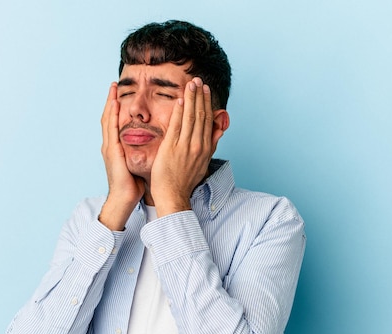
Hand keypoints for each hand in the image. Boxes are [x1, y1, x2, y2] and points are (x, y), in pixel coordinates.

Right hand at [99, 82, 144, 229]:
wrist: (124, 198)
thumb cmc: (132, 184)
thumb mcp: (137, 163)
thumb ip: (141, 152)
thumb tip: (153, 145)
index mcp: (116, 147)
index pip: (116, 122)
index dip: (117, 108)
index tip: (120, 94)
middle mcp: (110, 145)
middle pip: (109, 117)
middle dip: (110, 100)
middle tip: (114, 85)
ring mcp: (109, 147)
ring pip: (107, 120)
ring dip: (109, 103)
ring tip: (112, 89)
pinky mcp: (111, 151)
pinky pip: (111, 129)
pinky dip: (112, 116)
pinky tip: (114, 105)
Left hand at [150, 78, 217, 216]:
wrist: (173, 195)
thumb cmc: (185, 180)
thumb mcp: (203, 162)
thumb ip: (212, 143)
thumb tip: (219, 127)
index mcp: (206, 148)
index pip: (208, 120)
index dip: (207, 103)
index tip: (205, 90)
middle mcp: (198, 145)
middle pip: (200, 115)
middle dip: (199, 96)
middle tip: (198, 80)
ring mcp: (185, 146)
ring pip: (190, 117)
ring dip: (190, 99)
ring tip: (190, 84)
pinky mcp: (171, 148)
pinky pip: (176, 126)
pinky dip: (179, 112)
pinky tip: (179, 100)